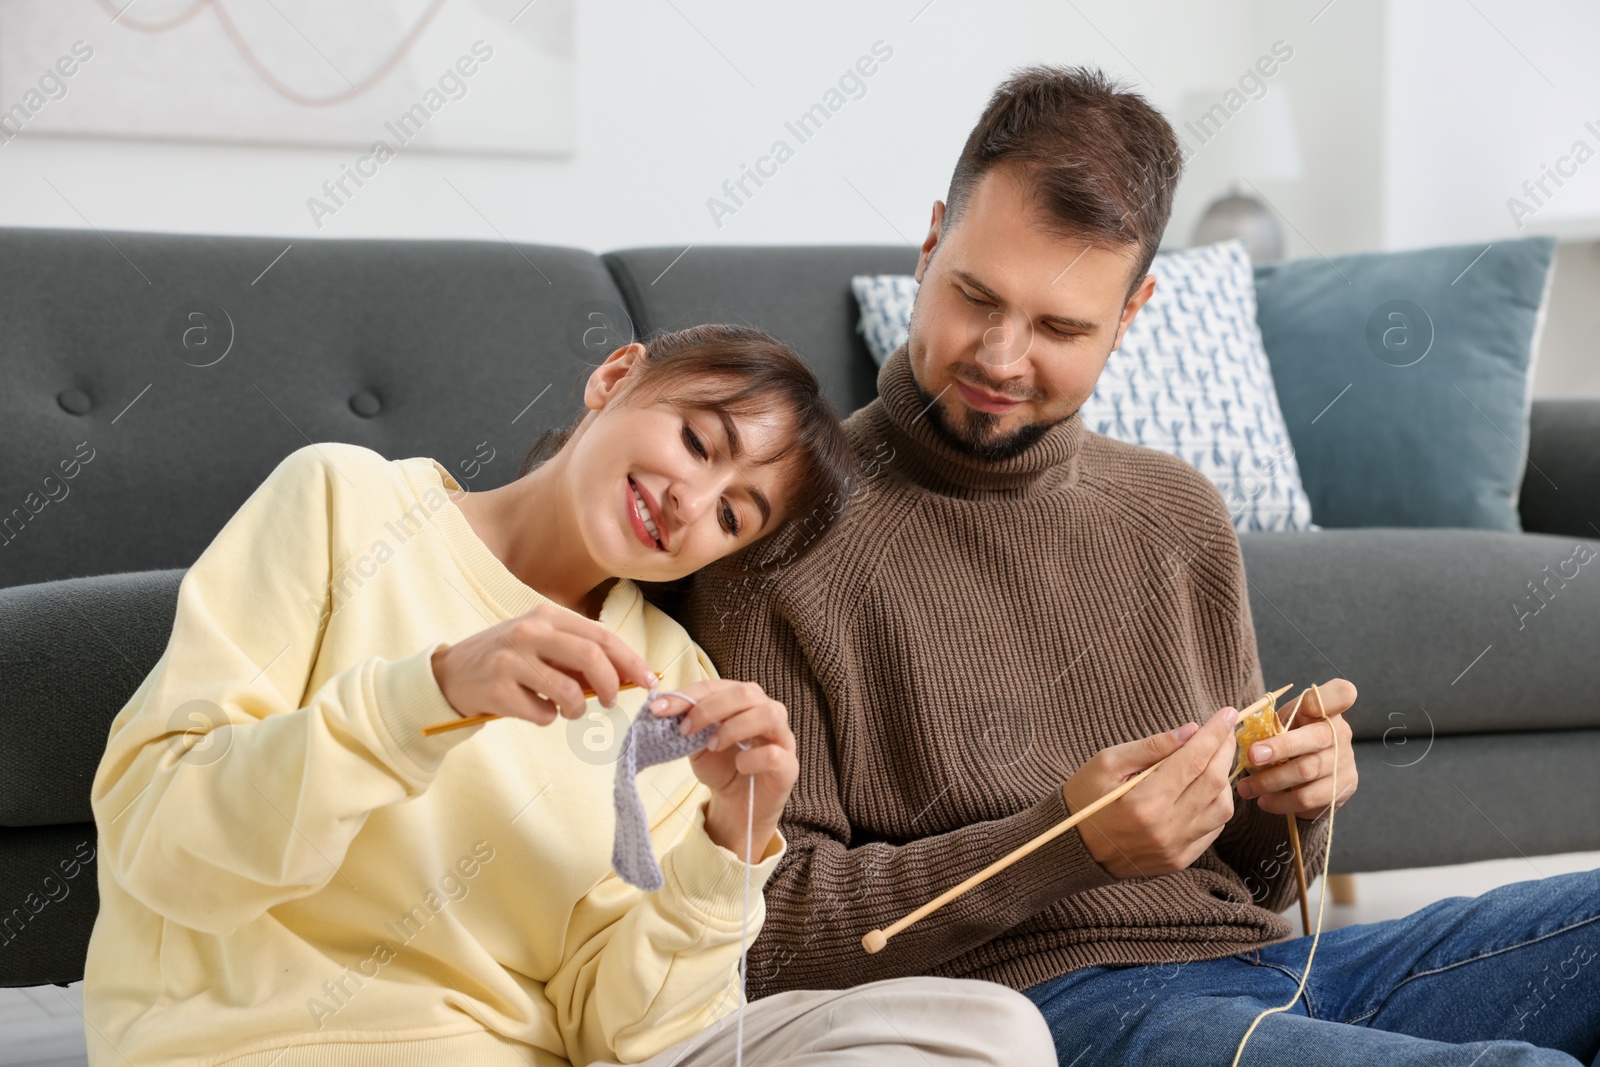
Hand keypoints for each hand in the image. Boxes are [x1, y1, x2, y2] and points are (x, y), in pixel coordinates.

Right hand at [428, 604, 656, 725]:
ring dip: (577, 709)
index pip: (601, 636)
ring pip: (569, 690)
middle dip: (612, 685)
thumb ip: (578, 655)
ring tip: (567, 709)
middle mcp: (529, 631)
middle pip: (591, 657)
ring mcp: (511, 659)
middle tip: (612, 702)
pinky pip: (542, 713)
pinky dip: (547, 717)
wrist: (450, 674)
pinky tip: (532, 708)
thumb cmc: (508, 659)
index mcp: (546, 615)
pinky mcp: (497, 689)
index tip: (650, 680)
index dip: (631, 660)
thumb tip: (627, 675)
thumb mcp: (541, 643)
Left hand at [648, 680, 797, 862]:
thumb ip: (687, 724)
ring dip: (734, 727)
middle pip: (746, 692)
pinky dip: (752, 759)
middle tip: (685, 728)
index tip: (659, 708)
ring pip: (768, 714)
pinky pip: (775, 754)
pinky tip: (740, 766)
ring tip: (712, 745)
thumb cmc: (721, 768)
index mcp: (743, 701)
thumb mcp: (696, 743)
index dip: (688, 694)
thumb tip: (663, 708)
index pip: (717, 685)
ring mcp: (782, 737)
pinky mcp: (789, 766)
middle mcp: (766, 711)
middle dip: (710, 707)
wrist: (738, 805)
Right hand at [1061, 706, 1238, 879]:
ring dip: (1224, 779)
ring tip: (1212, 759)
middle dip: (1225, 750)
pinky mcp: (1179, 859)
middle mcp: (1165, 828)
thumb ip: (1151, 746)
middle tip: (1225, 729)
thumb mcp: (1107, 762)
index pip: (1194, 761)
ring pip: (1222, 808)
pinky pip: (1213, 829)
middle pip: (1214, 783)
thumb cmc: (1085, 798)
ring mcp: (1175, 848)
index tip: (1227, 713)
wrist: (1073, 847)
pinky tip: (1204, 788)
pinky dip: (1216, 803)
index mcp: (1144, 802)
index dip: (1215, 734)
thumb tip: (1191, 731)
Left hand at [1235, 679, 1358, 819]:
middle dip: (1279, 747)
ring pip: (1306, 772)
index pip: (1341, 693)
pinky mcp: (1343, 788)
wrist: (1308, 776)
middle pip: (1315, 738)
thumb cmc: (1286, 739)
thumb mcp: (1280, 724)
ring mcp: (1346, 762)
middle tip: (1251, 756)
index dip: (1326, 699)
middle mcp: (1342, 733)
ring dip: (1270, 781)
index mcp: (1328, 709)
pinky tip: (1265, 801)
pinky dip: (1282, 802)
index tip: (1307, 706)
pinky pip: (1309, 798)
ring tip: (1246, 789)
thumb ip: (1270, 724)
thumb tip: (1242, 737)